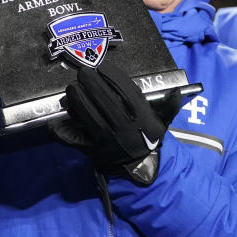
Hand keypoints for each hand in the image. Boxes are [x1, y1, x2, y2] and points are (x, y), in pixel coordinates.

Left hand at [50, 61, 180, 184]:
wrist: (140, 170)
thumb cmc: (149, 140)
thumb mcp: (163, 124)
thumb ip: (170, 107)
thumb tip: (179, 91)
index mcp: (141, 117)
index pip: (126, 91)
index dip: (112, 76)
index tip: (102, 67)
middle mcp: (124, 126)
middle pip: (103, 99)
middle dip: (90, 82)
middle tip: (82, 72)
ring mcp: (106, 139)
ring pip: (87, 114)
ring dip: (76, 98)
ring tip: (72, 88)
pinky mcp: (92, 150)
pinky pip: (75, 139)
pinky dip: (64, 131)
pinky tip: (57, 120)